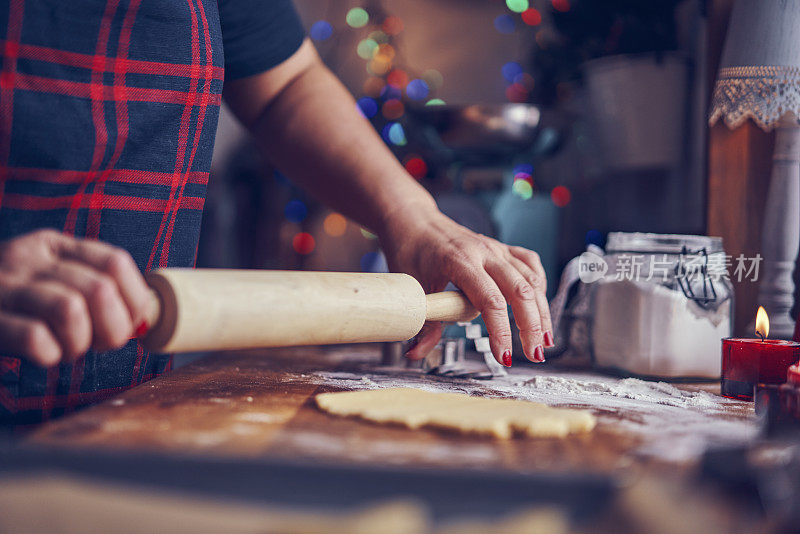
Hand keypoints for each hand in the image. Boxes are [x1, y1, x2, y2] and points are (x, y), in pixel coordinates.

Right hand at [0, 229, 150, 366]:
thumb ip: (90, 288)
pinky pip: (37, 338)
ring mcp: (2, 286)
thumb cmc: (8, 305)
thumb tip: (142, 318)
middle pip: (100, 289)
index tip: (127, 323)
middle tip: (92, 343)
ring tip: (66, 348)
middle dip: (110, 329)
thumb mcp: (46, 280)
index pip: (115, 262)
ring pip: (71, 309)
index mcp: (52, 245)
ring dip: (79, 342)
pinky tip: (41, 354)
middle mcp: (26, 258)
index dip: (134, 299)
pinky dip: (50, 354)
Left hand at [379, 208, 552, 365]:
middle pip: (520, 292)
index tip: (503, 356)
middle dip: (531, 326)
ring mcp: (496, 248)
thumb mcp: (412, 288)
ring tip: (544, 339)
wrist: (414, 220)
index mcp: (461, 261)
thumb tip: (417, 353)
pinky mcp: (501, 248)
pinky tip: (539, 305)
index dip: (501, 331)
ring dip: (541, 311)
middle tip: (534, 354)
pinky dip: (539, 285)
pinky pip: (529, 264)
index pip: (490, 301)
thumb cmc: (411, 249)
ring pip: (530, 280)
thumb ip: (422, 324)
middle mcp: (484, 252)